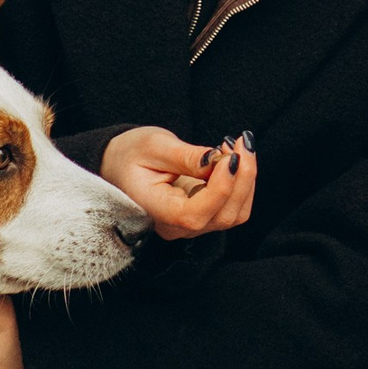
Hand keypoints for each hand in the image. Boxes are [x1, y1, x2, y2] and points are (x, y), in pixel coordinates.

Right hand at [100, 127, 256, 240]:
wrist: (121, 163)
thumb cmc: (131, 154)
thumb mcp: (153, 146)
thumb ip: (185, 157)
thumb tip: (216, 161)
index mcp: (156, 211)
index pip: (195, 215)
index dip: (220, 189)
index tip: (229, 156)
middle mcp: (175, 226)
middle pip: (223, 216)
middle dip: (242, 178)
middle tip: (241, 142)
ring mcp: (191, 225)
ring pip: (234, 214)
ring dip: (246, 180)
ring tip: (238, 147)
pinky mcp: (204, 216)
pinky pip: (233, 207)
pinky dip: (242, 183)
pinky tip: (234, 159)